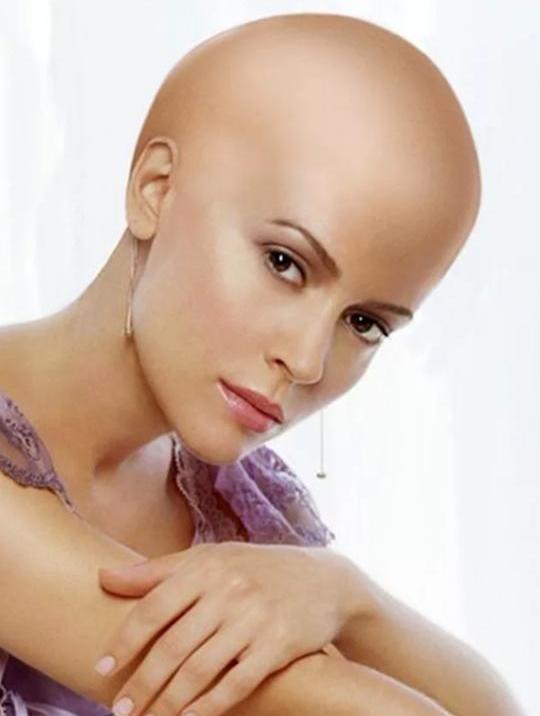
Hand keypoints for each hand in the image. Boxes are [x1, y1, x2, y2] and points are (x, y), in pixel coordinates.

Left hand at [95, 542, 369, 715]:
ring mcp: (255, 618)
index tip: (102, 668)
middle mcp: (230, 590)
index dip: (125, 640)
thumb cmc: (256, 568)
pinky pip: (236, 684)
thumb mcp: (211, 557)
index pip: (155, 605)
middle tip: (120, 709)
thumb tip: (103, 577)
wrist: (324, 580)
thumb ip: (158, 570)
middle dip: (142, 682)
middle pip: (174, 645)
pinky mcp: (278, 645)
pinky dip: (209, 707)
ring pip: (201, 670)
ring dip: (168, 702)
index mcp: (208, 565)